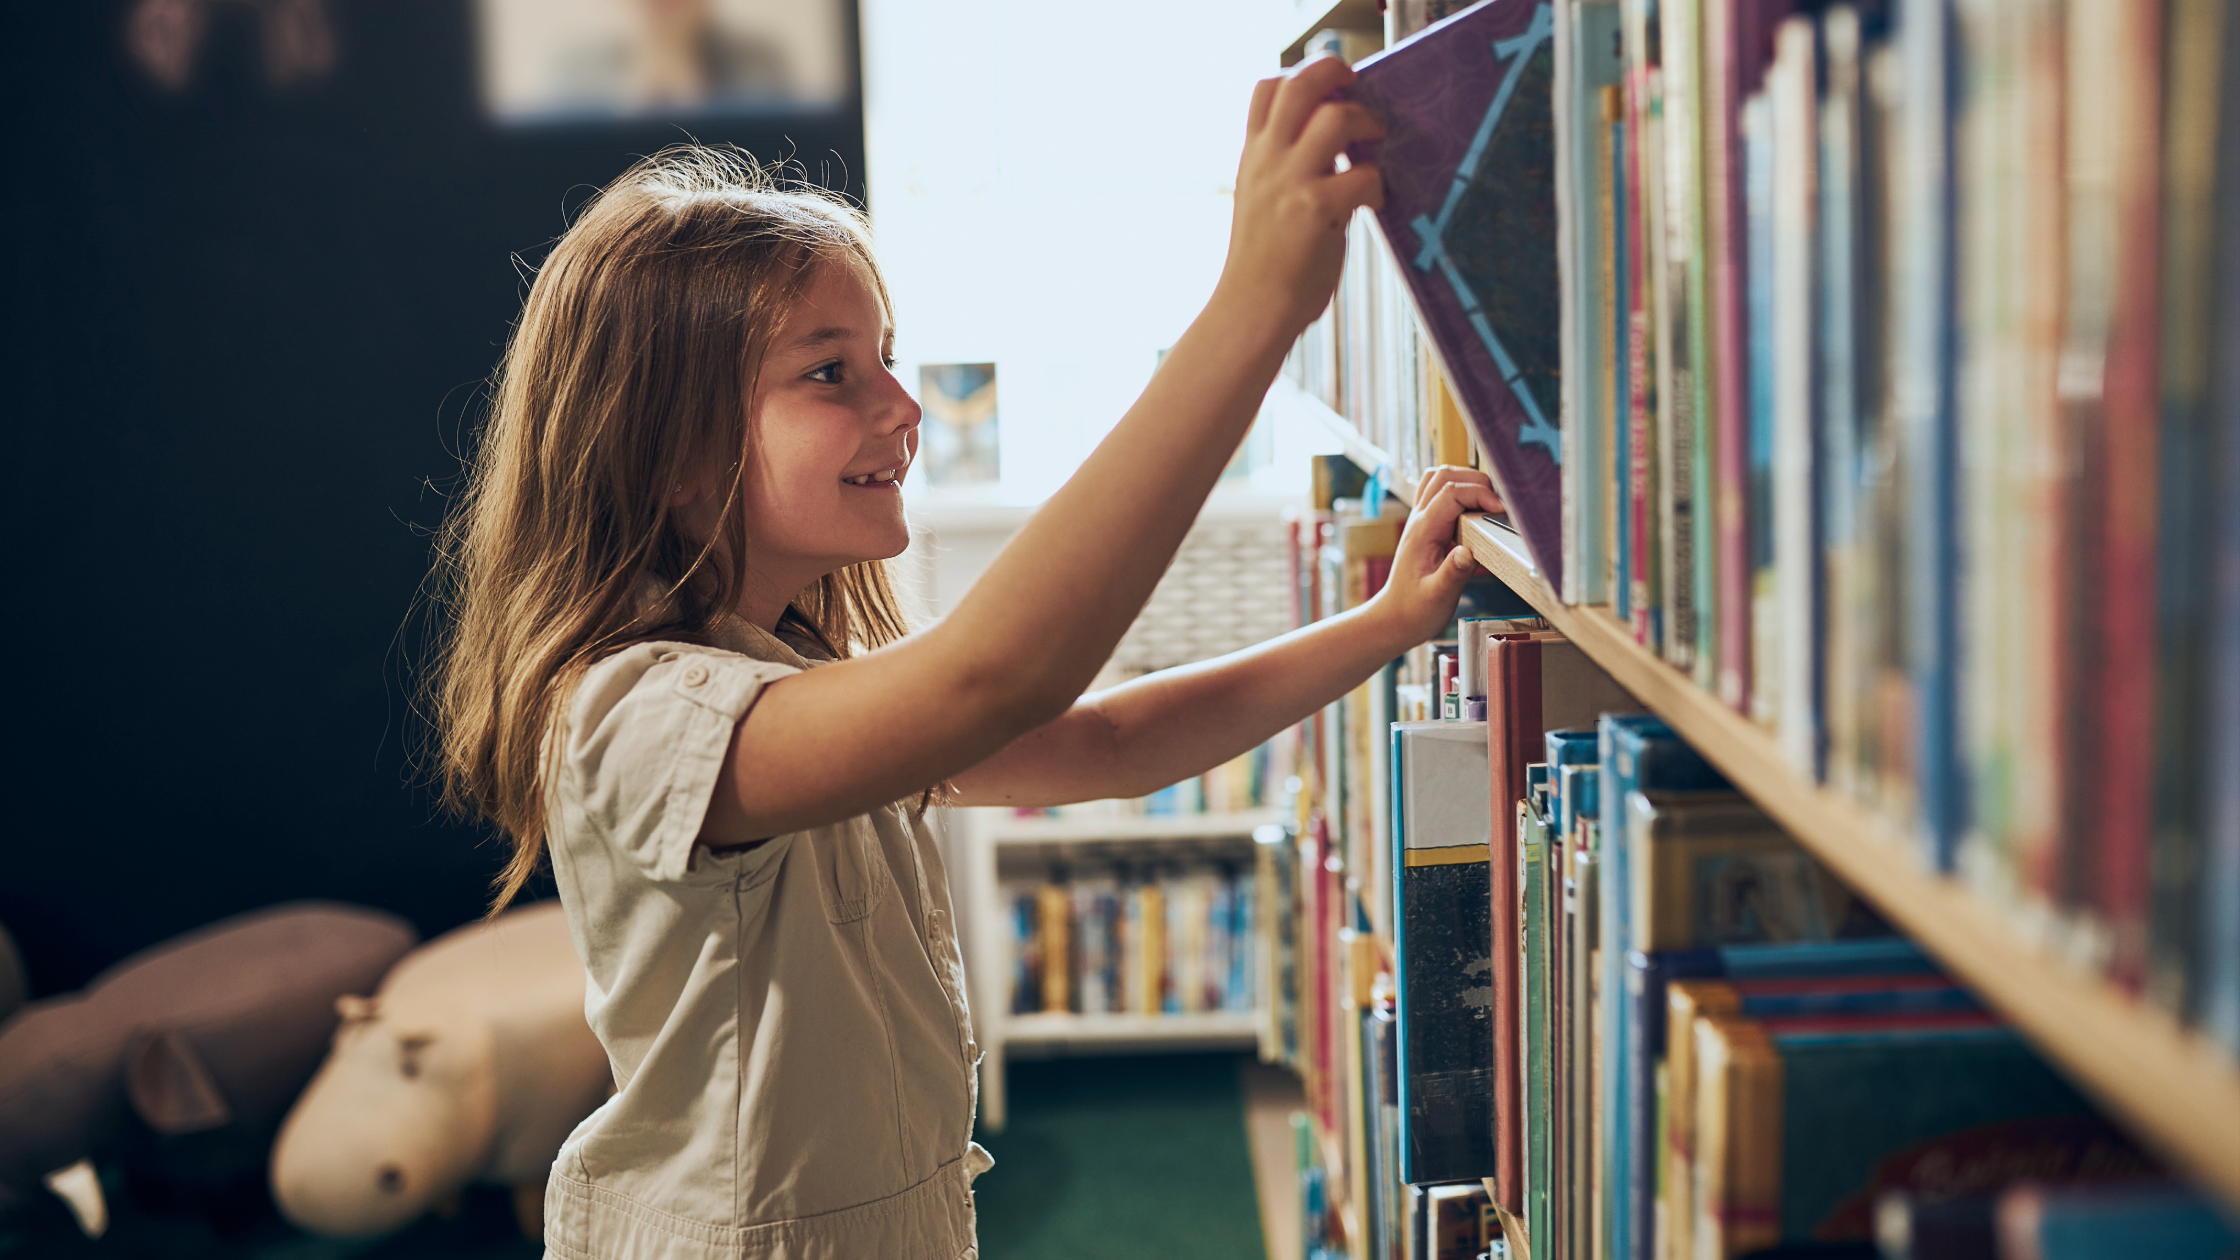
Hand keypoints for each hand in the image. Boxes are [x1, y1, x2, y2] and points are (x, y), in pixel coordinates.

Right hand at [1217, 55, 1386, 339]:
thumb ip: (1287, 168)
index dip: (1301, 75)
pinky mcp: (1316, 210)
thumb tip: (1337, 146)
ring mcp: (1290, 183)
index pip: (1266, 89)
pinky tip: (1374, 203)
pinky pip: (1363, 175)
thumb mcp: (1261, 200)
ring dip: (1365, 123)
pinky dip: (1377, 184)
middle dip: (1336, 74)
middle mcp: (1268, 161)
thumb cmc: (1264, 263)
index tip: (1328, 89)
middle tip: (1359, 90)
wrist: (1251, 309)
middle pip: (1300, 86)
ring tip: (1376, 143)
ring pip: (1335, 118)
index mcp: (1254, 156)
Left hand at [1368, 466, 1505, 646]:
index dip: (1480, 494)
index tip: (1500, 511)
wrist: (1394, 618)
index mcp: (1423, 532)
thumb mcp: (1437, 597)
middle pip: (1444, 475)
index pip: (1451, 493)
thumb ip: (1453, 574)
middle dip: (1476, 481)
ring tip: (1487, 503)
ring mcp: (1421, 520)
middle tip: (1497, 505)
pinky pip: (1439, 493)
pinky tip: (1474, 513)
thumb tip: (1468, 551)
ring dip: (1466, 482)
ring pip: (1440, 478)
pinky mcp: (1426, 526)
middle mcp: (1419, 520)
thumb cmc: (1415, 611)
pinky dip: (1459, 491)